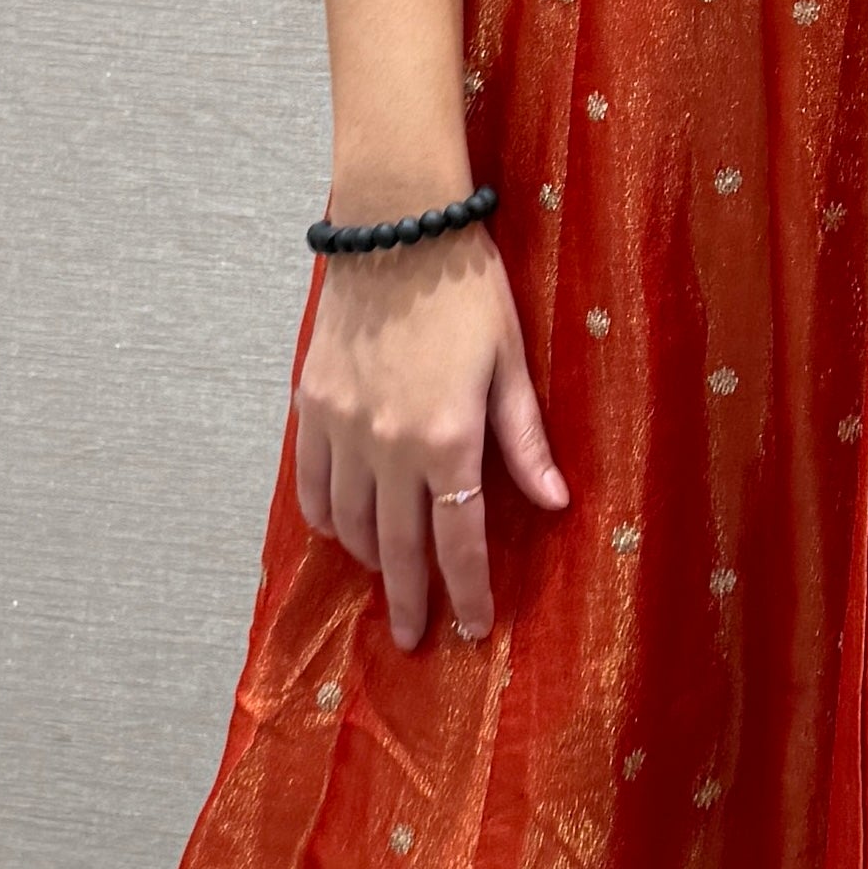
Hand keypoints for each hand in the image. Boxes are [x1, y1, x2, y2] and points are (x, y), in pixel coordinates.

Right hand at [294, 227, 568, 651]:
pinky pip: (312, 484)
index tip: (475, 628)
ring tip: (388, 580)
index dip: (468, 591)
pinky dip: (326, 517)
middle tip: (414, 640)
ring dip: (371, 560)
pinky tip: (341, 531)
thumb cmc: (467, 290)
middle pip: (399, 547)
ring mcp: (342, 429)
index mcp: (448, 438)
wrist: (395, 228)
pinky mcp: (311, 407)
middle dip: (411, 600)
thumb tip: (556, 503)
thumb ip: (526, 441)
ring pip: (349, 523)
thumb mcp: (511, 364)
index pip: (458, 539)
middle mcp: (388, 446)